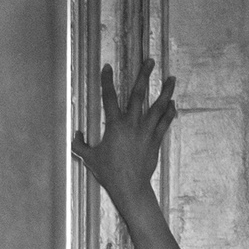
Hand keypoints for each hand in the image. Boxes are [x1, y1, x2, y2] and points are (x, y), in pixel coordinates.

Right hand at [70, 59, 176, 201]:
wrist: (130, 187)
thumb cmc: (109, 173)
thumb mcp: (89, 158)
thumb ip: (80, 144)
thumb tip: (76, 134)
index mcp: (114, 125)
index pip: (109, 98)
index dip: (107, 81)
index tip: (107, 67)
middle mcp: (132, 124)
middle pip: (138, 94)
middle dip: (144, 76)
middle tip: (150, 61)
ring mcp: (146, 132)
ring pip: (157, 107)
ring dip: (165, 91)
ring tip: (172, 78)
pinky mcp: (155, 141)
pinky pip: (164, 123)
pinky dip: (169, 113)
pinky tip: (173, 104)